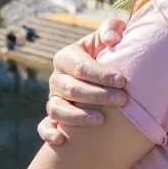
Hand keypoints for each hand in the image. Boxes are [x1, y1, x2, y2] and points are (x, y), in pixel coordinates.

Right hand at [37, 19, 129, 145]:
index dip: (101, 74)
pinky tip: (61, 140)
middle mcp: (56, 78)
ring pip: (57, 109)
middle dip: (98, 95)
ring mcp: (53, 98)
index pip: (81, 67)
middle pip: (72, 89)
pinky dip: (49, 133)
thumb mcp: (109, 37)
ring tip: (100, 121)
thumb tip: (112, 39)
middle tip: (122, 100)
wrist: (104, 76)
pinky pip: (44, 127)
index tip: (123, 80)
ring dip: (77, 116)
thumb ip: (112, 28)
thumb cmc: (108, 53)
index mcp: (67, 56)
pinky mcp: (52, 117)